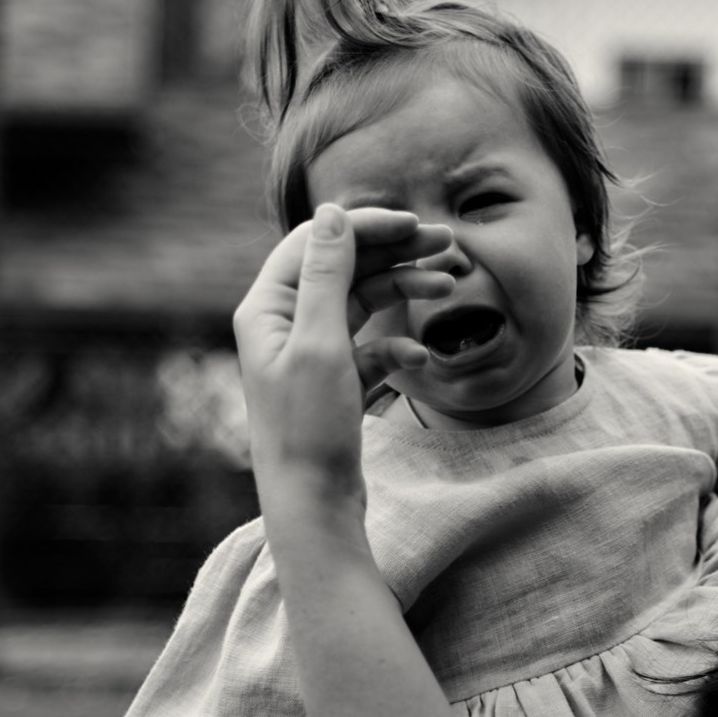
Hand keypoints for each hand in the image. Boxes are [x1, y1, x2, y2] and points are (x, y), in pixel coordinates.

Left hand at [233, 204, 452, 511]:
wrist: (312, 505)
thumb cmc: (309, 428)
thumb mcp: (320, 343)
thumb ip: (325, 274)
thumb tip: (331, 211)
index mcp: (268, 307)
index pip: (318, 240)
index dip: (367, 226)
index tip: (415, 225)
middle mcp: (284, 324)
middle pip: (345, 267)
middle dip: (396, 253)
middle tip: (448, 245)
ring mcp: (310, 353)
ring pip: (363, 303)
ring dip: (405, 292)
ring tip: (449, 289)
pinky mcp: (334, 382)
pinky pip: (370, 347)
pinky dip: (396, 346)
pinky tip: (419, 358)